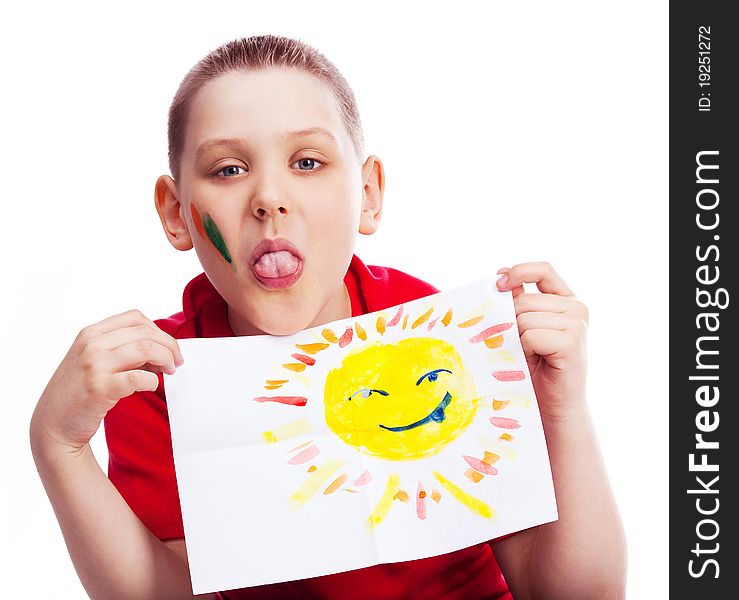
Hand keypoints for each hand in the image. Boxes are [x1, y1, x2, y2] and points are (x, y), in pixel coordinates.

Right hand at [31, 309, 183, 453]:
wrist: (52, 425)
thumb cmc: (79, 392)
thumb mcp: (93, 360)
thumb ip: (121, 349)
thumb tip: (160, 348)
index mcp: (90, 333)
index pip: (136, 317)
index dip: (158, 330)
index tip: (167, 346)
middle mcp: (91, 344)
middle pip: (146, 332)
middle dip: (170, 346)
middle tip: (177, 362)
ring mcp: (94, 365)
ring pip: (146, 349)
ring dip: (166, 360)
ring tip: (169, 371)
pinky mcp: (100, 388)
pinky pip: (139, 377)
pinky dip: (152, 381)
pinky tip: (151, 386)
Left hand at [496, 262, 588, 420]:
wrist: (554, 404)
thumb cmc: (536, 367)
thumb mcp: (524, 328)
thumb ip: (519, 302)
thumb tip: (502, 275)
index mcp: (566, 299)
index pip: (543, 270)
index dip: (519, 271)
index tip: (499, 283)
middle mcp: (577, 307)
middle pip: (524, 300)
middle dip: (512, 322)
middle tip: (522, 346)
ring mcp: (577, 324)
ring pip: (524, 318)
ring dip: (519, 339)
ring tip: (532, 355)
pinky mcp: (572, 341)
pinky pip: (530, 335)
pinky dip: (525, 349)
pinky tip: (538, 360)